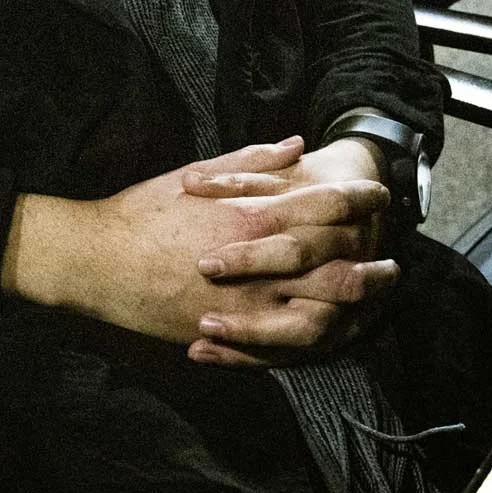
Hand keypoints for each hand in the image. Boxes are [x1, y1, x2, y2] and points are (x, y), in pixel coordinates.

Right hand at [1, 139, 391, 357]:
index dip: (360, 202)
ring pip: (323, 315)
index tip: (380, 196)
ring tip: (373, 305)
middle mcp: (259, 264)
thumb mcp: (199, 174)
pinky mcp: (232, 335)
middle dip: (370, 264)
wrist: (98, 261)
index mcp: (253, 216)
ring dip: (355, 311)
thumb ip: (253, 161)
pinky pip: (287, 347)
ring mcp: (248, 305)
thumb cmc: (145, 212)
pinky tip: (328, 336)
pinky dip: (314, 343)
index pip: (326, 208)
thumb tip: (295, 145)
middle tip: (393, 262)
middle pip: (337, 268)